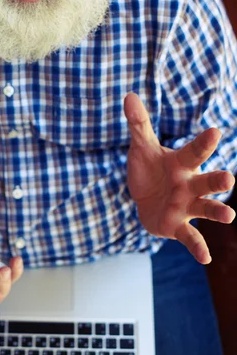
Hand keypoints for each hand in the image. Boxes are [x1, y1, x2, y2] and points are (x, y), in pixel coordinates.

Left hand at [124, 92, 235, 263]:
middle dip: (217, 180)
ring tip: (229, 215)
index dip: (203, 142)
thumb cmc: (149, 169)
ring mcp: (187, 206)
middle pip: (206, 181)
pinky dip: (197, 247)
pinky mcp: (177, 226)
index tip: (215, 131)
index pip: (193, 151)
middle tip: (228, 179)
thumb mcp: (142, 147)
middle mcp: (190, 184)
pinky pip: (190, 236)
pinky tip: (206, 258)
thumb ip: (139, 124)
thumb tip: (128, 96)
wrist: (145, 197)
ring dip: (217, 211)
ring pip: (205, 208)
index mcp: (182, 163)